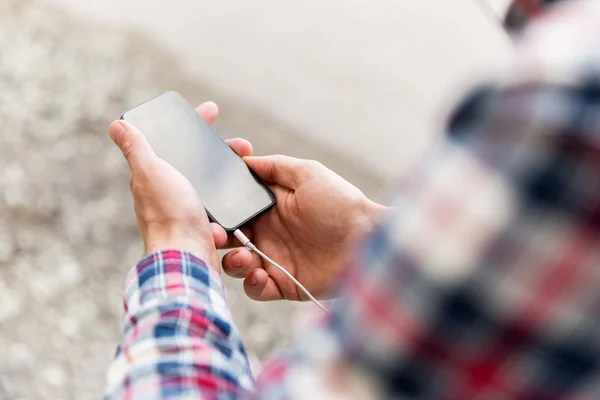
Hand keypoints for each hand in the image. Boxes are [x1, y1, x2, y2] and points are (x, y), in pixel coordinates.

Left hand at [108, 102, 251, 271]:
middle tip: (242, 145)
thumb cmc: (168, 215)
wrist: (187, 258)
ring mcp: (185, 209)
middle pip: (196, 162)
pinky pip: (220, 208)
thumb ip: (137, 149)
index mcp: (153, 176)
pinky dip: (231, 201)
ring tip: (247, 166)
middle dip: (220, 151)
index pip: (172, 141)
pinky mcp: (202, 226)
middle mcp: (167, 192)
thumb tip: (116, 126)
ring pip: (211, 184)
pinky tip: (241, 197)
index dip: (193, 123)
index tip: (212, 111)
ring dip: (229, 175)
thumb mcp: (151, 172)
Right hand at [211, 153, 385, 300]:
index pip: (232, 206)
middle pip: (226, 237)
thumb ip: (275, 166)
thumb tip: (245, 159)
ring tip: (245, 258)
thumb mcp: (308, 173)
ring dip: (232, 263)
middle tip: (215, 236)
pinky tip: (261, 274)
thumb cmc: (341, 203)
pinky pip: (256, 288)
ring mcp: (273, 259)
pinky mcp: (283, 284)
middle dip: (214, 237)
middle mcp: (266, 233)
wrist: (367, 240)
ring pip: (235, 264)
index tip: (207, 199)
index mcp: (268, 206)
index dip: (217, 204)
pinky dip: (252, 284)